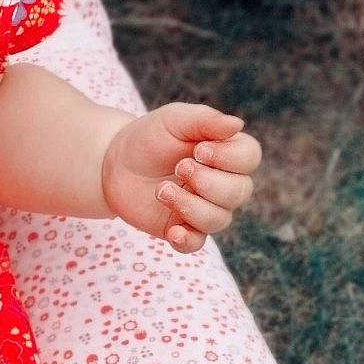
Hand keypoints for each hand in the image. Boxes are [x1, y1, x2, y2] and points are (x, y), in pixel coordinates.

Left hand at [100, 104, 260, 252]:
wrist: (114, 163)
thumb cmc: (150, 137)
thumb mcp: (175, 120)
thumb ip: (206, 120)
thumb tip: (237, 125)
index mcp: (227, 153)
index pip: (250, 159)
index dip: (229, 157)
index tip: (199, 150)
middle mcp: (224, 184)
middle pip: (239, 192)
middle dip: (208, 181)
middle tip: (179, 167)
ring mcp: (204, 209)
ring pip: (218, 219)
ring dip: (190, 205)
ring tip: (161, 190)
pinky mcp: (180, 228)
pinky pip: (195, 244)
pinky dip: (187, 240)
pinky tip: (173, 231)